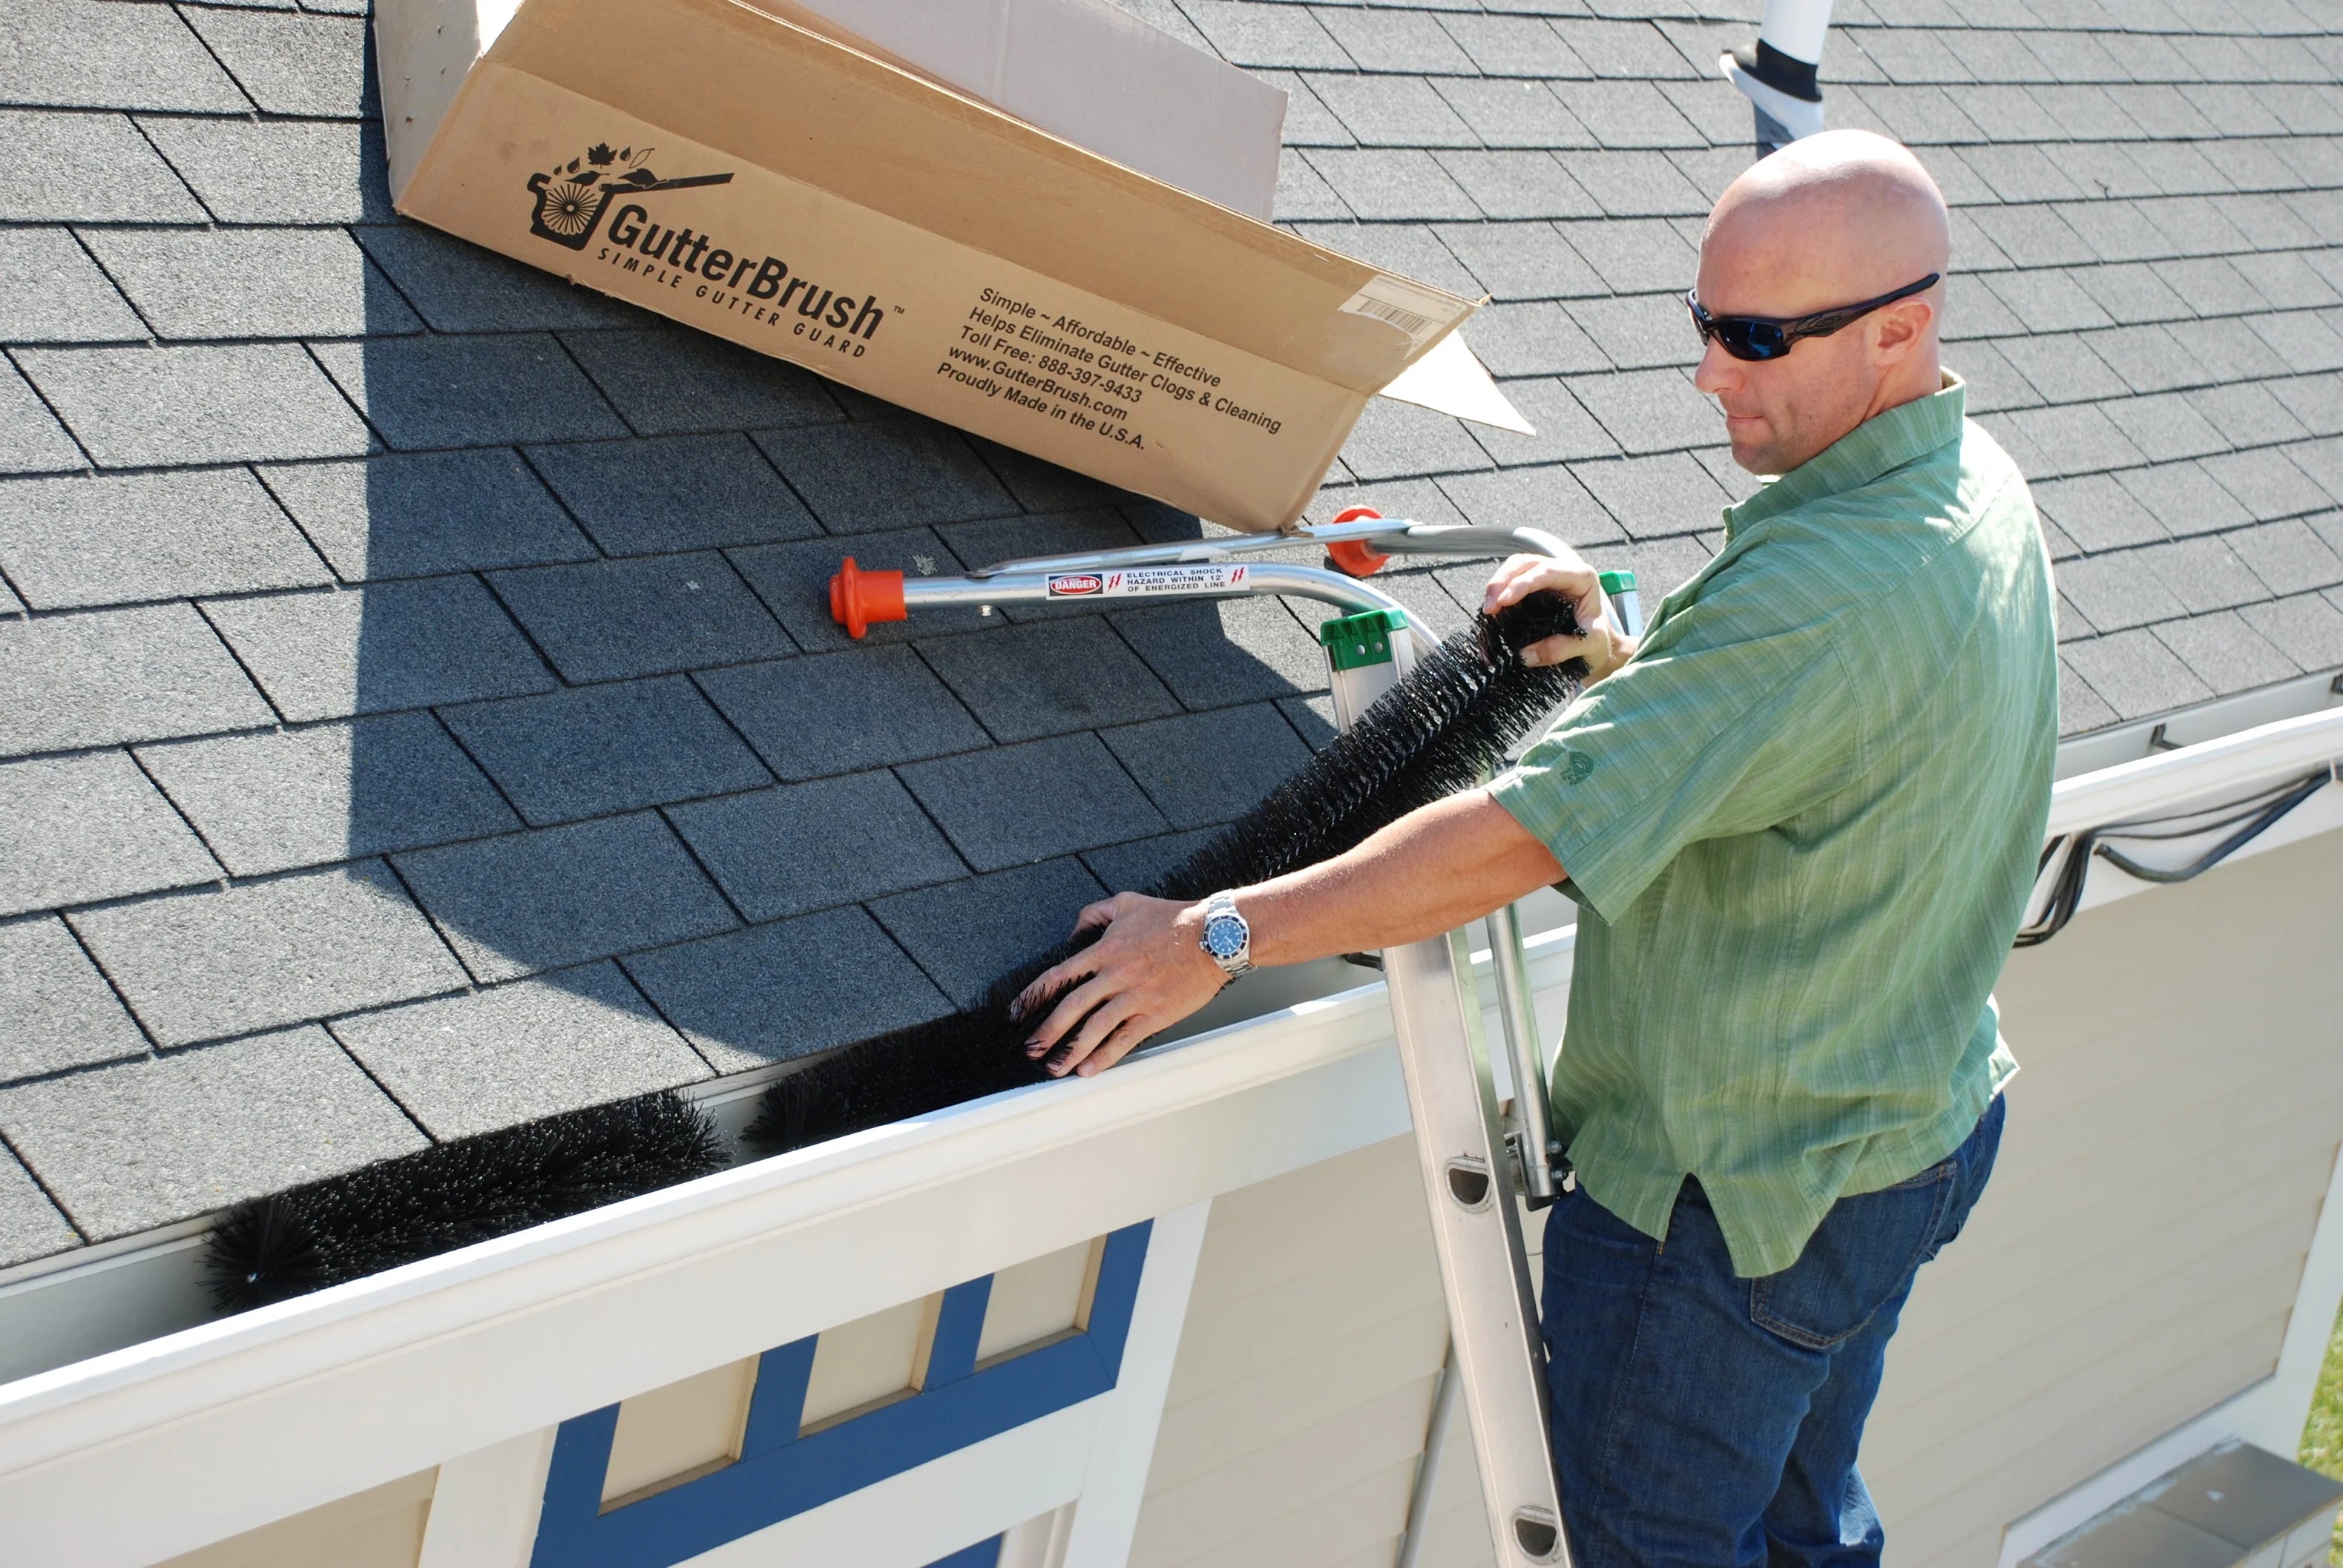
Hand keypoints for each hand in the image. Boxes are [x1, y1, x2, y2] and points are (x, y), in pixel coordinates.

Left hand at [1011, 893, 1230, 1078]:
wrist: (1214, 935)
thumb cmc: (1172, 919)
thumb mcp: (1126, 902)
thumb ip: (1093, 914)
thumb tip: (1072, 934)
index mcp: (1105, 950)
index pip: (1059, 975)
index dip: (1034, 996)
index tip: (1017, 1012)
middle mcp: (1116, 975)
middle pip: (1071, 1007)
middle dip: (1046, 1031)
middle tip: (1030, 1049)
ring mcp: (1136, 997)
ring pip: (1095, 1028)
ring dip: (1070, 1051)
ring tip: (1054, 1068)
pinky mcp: (1155, 1014)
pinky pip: (1125, 1039)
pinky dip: (1105, 1057)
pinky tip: (1088, 1070)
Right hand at [1483, 552, 1636, 683]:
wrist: (1597, 651)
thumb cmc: (1598, 645)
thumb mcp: (1589, 647)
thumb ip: (1563, 649)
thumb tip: (1525, 655)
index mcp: (1582, 578)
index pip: (1549, 572)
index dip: (1523, 583)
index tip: (1504, 601)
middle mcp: (1563, 572)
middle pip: (1526, 563)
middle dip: (1503, 581)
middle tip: (1490, 608)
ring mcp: (1545, 579)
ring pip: (1514, 568)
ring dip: (1496, 586)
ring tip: (1488, 612)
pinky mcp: (1532, 591)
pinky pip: (1510, 583)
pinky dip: (1497, 596)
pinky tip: (1490, 615)